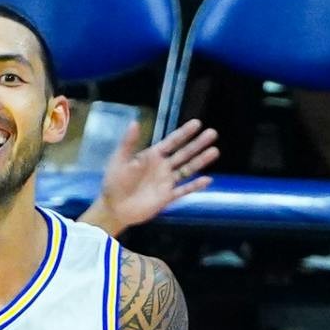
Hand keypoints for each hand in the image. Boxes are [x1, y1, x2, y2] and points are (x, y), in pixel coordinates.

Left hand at [92, 119, 218, 234]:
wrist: (114, 207)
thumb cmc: (114, 182)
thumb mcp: (119, 159)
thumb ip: (128, 142)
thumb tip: (135, 122)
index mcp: (153, 156)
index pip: (172, 142)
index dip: (184, 133)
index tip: (197, 123)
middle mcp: (163, 167)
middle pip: (184, 153)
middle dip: (198, 144)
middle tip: (212, 133)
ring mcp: (166, 182)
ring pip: (187, 169)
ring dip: (200, 161)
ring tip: (215, 151)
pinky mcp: (167, 197)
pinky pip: (184, 190)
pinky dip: (195, 186)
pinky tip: (207, 180)